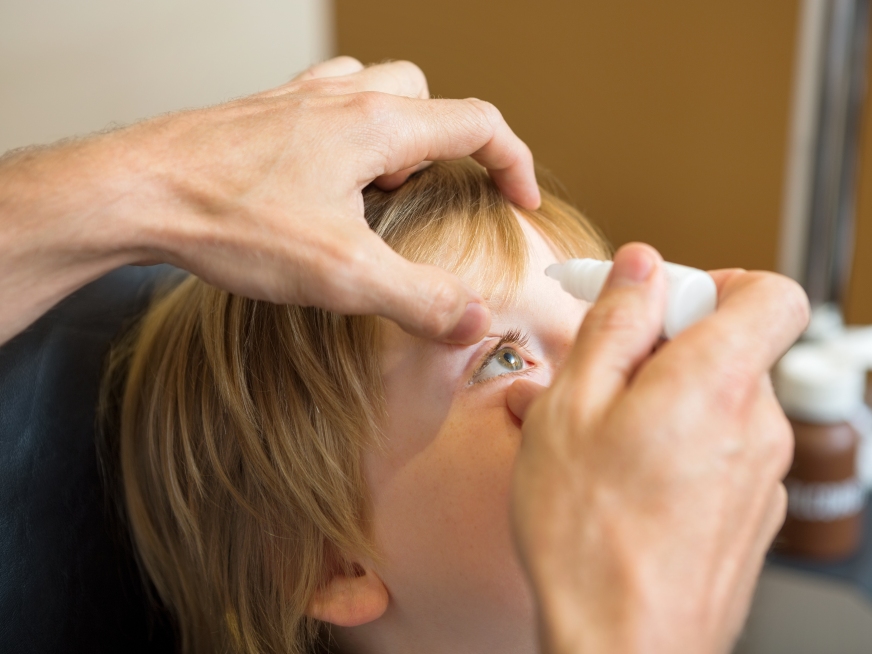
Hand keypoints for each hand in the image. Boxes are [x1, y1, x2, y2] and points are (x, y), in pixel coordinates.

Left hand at [0, 57, 538, 344]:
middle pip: (428, 97)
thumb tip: (476, 322)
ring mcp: (297, 101)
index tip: (522, 201)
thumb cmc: (233, 221)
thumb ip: (420, 298)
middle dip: (449, 145)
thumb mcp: (343, 274)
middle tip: (433, 196)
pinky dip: (345, 131)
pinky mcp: (261, 116)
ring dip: (396, 132)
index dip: (514, 162)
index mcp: (378, 127)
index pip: (478, 123)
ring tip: (379, 188)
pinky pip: (324, 102)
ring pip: (375, 90)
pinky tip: (321, 176)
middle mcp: (343, 100)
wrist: (134, 191)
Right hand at [507, 243, 808, 653]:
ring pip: (716, 403)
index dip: (716, 282)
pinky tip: (621, 476)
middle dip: (666, 347)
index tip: (661, 302)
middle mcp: (757, 425)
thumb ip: (614, 325)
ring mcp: (760, 475)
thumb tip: (641, 268)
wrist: (622, 648)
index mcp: (716, 382)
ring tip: (595, 436)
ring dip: (660, 400)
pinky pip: (718, 449)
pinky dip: (676, 443)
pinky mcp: (750, 513)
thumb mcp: (571, 407)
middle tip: (600, 376)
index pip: (771, 292)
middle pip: (732, 348)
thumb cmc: (587, 536)